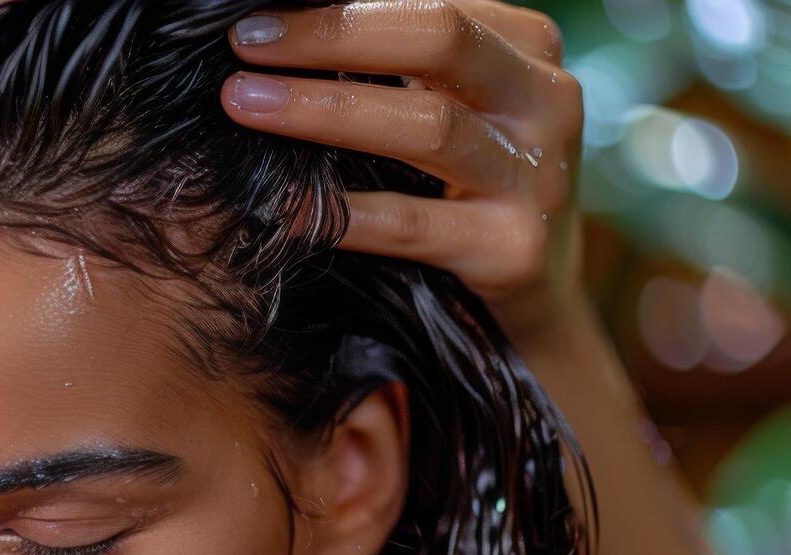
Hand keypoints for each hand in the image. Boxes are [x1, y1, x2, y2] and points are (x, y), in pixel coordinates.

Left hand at [220, 0, 588, 348]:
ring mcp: (536, 176)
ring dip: (325, 111)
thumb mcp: (452, 106)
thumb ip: (396, 67)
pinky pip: (410, 224)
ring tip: (246, 105)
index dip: (342, 7)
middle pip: (440, 40)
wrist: (537, 289)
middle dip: (334, 36)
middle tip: (245, 46)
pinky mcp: (513, 249)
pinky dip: (341, 213)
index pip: (432, 5)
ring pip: (428, 127)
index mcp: (525, 47)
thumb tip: (284, 30)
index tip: (258, 18)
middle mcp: (545, 100)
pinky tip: (282, 206)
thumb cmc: (469, 181)